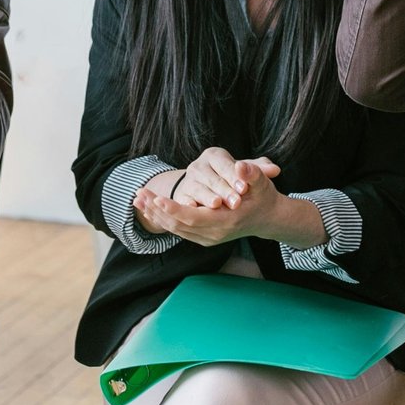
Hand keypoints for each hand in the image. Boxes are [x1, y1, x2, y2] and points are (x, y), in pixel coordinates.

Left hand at [133, 154, 321, 246]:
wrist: (267, 218)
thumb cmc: (262, 196)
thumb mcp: (262, 182)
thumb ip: (252, 173)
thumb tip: (241, 166)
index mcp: (226, 222)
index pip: (193, 217)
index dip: (173, 209)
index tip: (155, 199)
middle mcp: (214, 234)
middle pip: (179, 225)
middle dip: (156, 211)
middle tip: (137, 195)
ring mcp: (208, 238)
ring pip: (176, 229)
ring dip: (155, 215)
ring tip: (137, 200)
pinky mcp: (203, 237)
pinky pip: (179, 230)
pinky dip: (163, 220)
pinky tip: (150, 208)